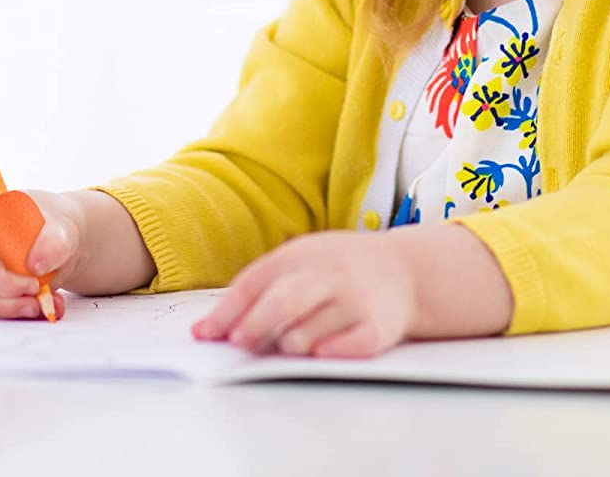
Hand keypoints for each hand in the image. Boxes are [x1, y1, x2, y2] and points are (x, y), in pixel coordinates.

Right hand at [0, 190, 77, 320]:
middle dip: (1, 302)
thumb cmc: (49, 229)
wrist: (49, 239)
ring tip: (36, 307)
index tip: (34, 287)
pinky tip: (30, 307)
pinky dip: (3, 312)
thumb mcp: (61, 231)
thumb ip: (54, 244)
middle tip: (35, 306)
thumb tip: (35, 265)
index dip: (1, 280)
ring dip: (2, 310)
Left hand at [190, 229, 420, 358]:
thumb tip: (205, 330)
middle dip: (258, 323)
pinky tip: (322, 355)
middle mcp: (327, 274)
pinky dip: (338, 349)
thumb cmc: (336, 270)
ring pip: (316, 325)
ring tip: (284, 347)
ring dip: (294, 340)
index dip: (230, 309)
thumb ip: (257, 291)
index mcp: (300, 255)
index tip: (207, 334)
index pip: (257, 281)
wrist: (404, 268)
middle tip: (239, 343)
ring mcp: (355, 299)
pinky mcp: (381, 325)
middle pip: (286, 299)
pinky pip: (357, 342)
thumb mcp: (298, 263)